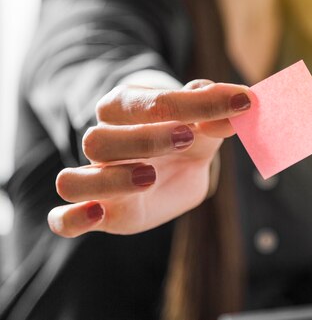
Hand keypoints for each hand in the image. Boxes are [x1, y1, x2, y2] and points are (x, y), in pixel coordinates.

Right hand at [48, 79, 251, 236]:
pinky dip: (71, 220)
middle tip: (188, 138)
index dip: (188, 104)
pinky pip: (62, 220)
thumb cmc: (188, 137)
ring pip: (72, 181)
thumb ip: (217, 111)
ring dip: (110, 180)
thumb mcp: (206, 121)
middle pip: (98, 140)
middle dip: (144, 140)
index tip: (236, 104)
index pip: (145, 102)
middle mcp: (104, 142)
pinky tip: (98, 214)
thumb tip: (239, 103)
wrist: (180, 168)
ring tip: (150, 177)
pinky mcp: (101, 213)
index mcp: (126, 108)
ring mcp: (98, 179)